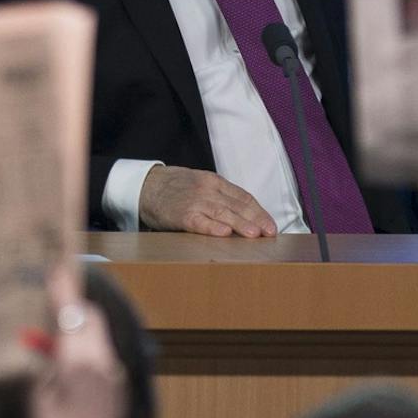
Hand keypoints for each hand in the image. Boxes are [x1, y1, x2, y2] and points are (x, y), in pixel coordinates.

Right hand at [27, 268, 127, 417]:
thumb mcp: (39, 401)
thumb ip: (43, 371)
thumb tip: (47, 354)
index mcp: (79, 362)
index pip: (71, 315)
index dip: (62, 290)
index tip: (56, 267)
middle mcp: (102, 362)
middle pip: (91, 319)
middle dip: (73, 307)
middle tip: (53, 302)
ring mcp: (113, 375)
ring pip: (97, 337)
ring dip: (78, 331)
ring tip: (54, 341)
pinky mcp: (117, 387)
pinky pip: (100, 357)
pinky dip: (84, 351)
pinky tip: (67, 368)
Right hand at [139, 166, 277, 236]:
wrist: (146, 185)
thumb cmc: (175, 188)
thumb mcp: (201, 184)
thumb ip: (220, 196)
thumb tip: (245, 215)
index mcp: (215, 182)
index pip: (243, 197)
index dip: (259, 212)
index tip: (271, 226)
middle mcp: (208, 190)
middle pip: (237, 205)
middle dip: (255, 220)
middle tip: (269, 233)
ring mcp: (194, 201)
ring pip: (222, 213)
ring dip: (240, 224)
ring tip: (253, 235)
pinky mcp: (181, 214)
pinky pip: (199, 222)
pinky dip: (212, 227)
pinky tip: (224, 234)